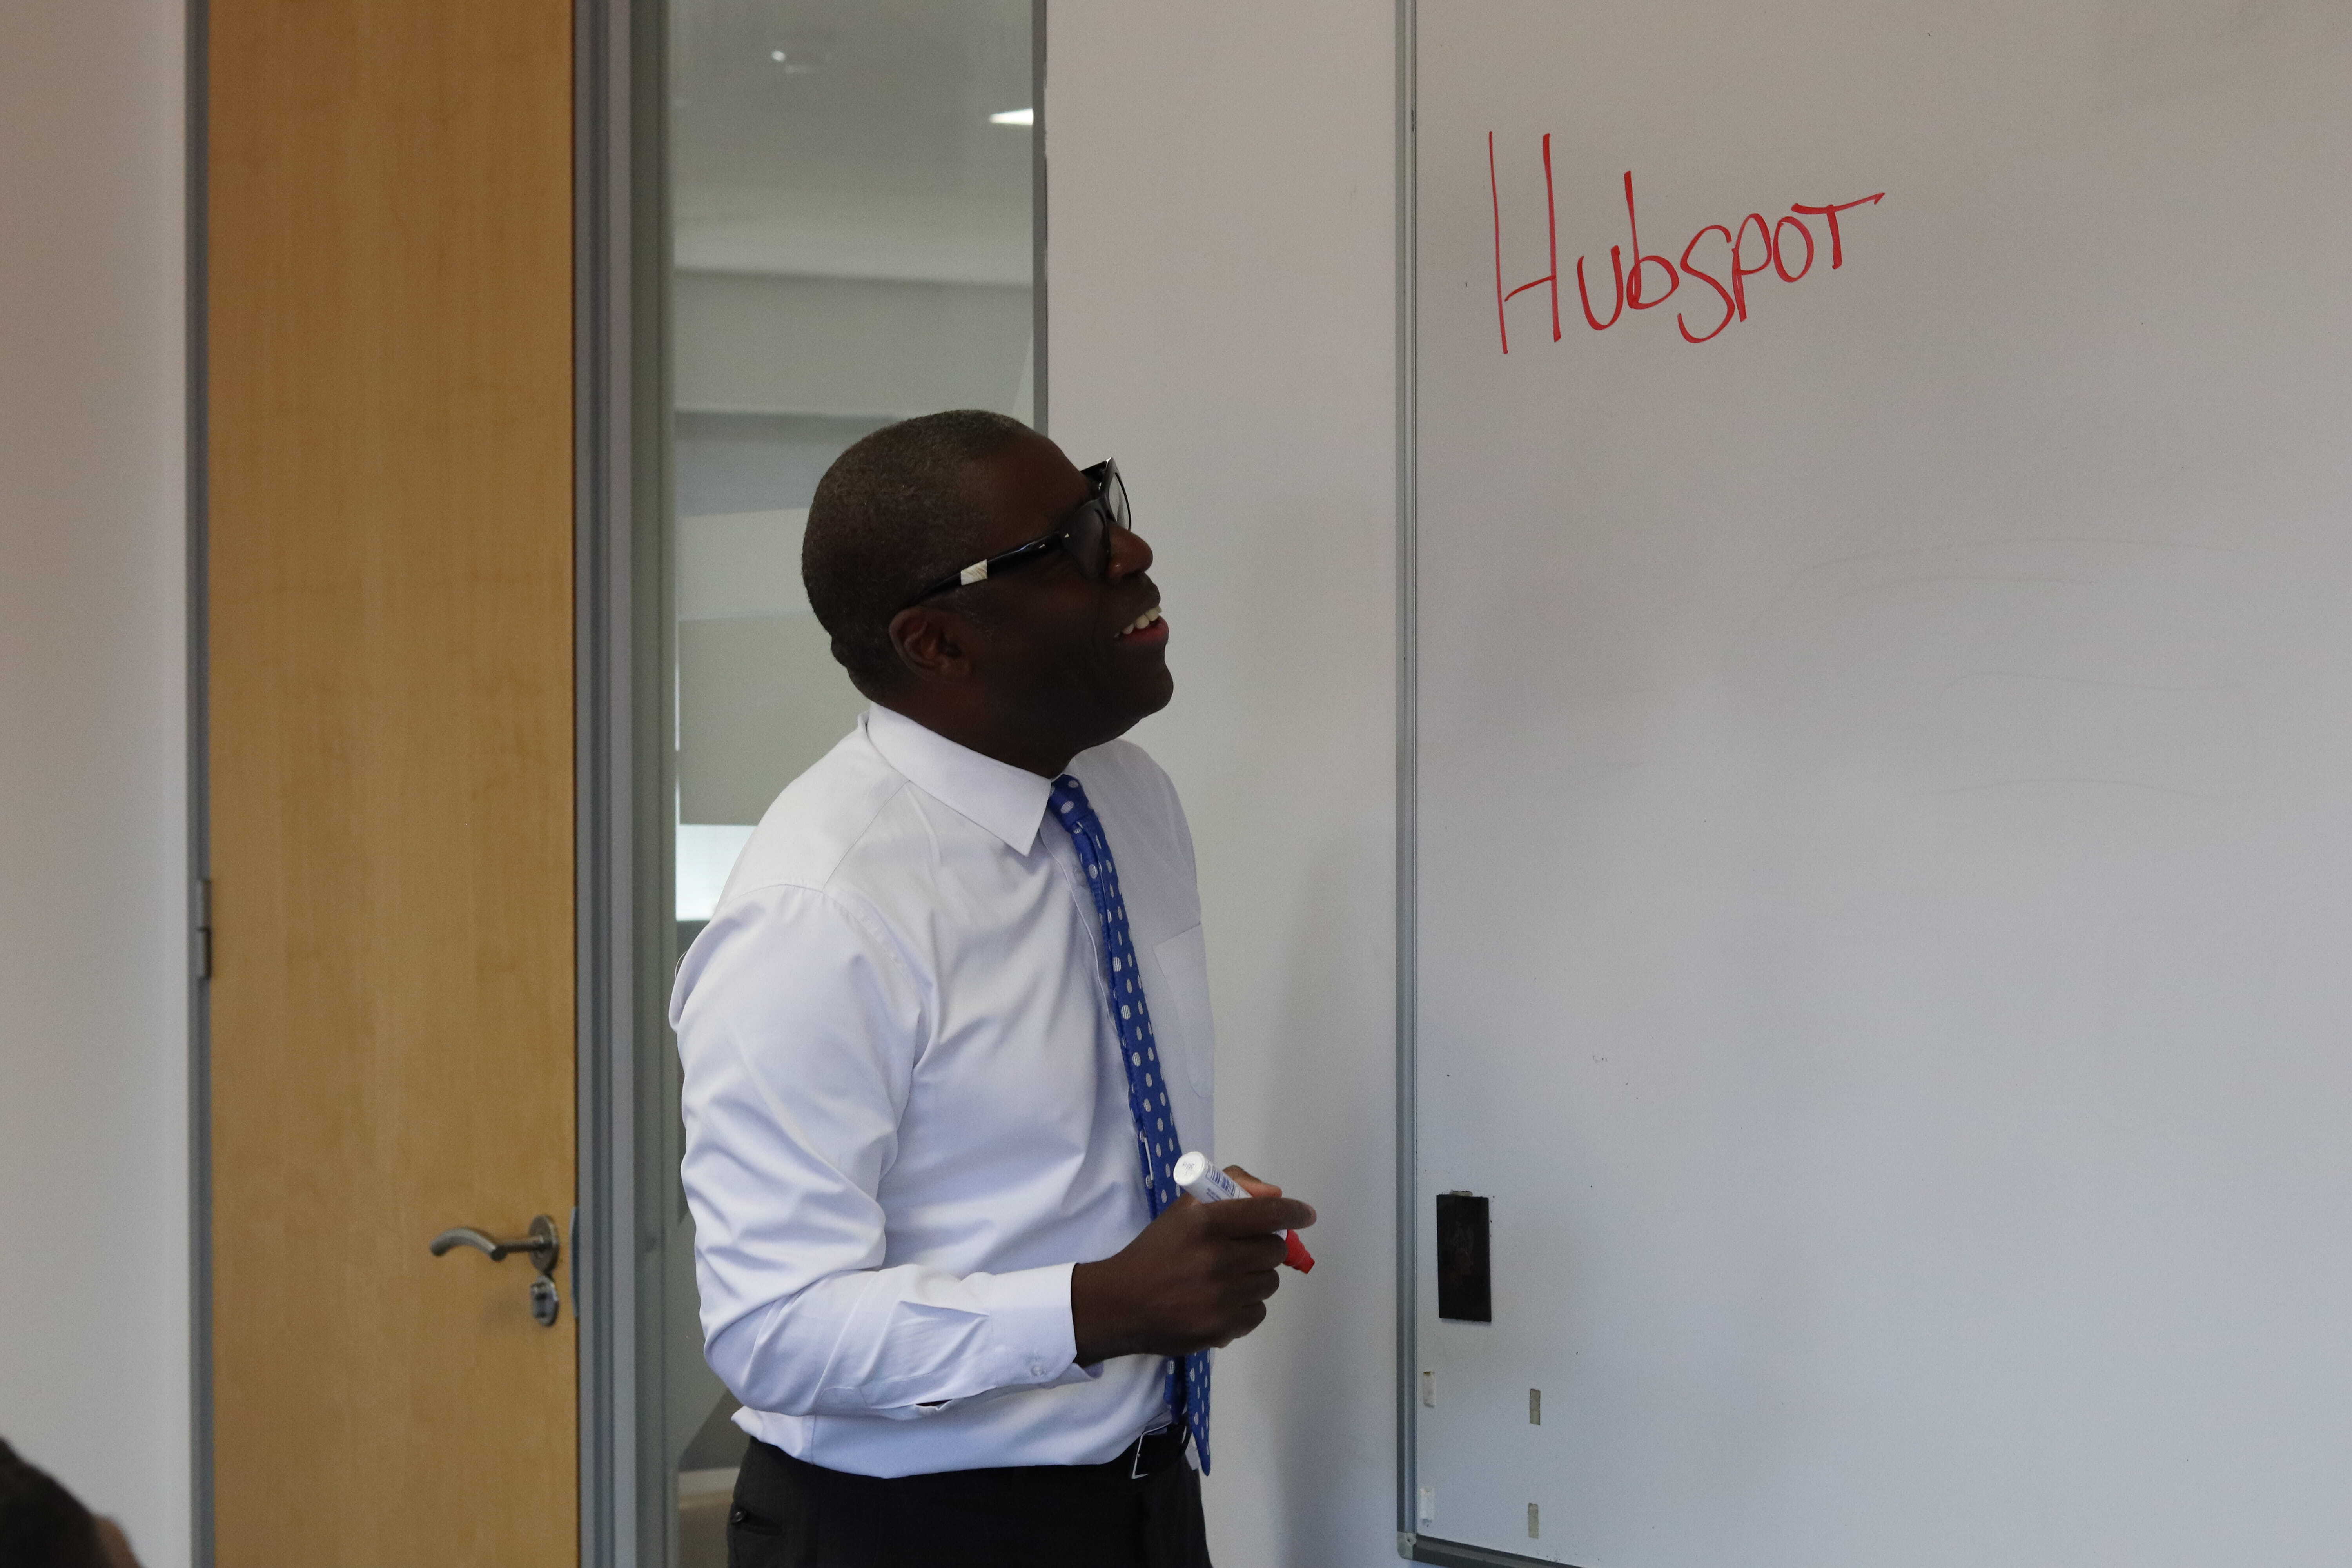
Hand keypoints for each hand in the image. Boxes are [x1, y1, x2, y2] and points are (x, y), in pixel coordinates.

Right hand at [1070, 1173, 1316, 1364]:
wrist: (1120, 1304)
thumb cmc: (1156, 1251)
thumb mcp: (1184, 1209)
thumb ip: (1230, 1187)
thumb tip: (1275, 1195)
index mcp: (1206, 1223)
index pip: (1267, 1213)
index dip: (1293, 1212)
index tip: (1306, 1215)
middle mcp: (1217, 1259)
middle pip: (1274, 1250)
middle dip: (1266, 1247)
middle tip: (1245, 1250)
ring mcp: (1221, 1297)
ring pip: (1270, 1282)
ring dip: (1257, 1277)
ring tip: (1228, 1278)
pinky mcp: (1221, 1328)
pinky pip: (1258, 1312)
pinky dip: (1247, 1306)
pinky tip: (1222, 1302)